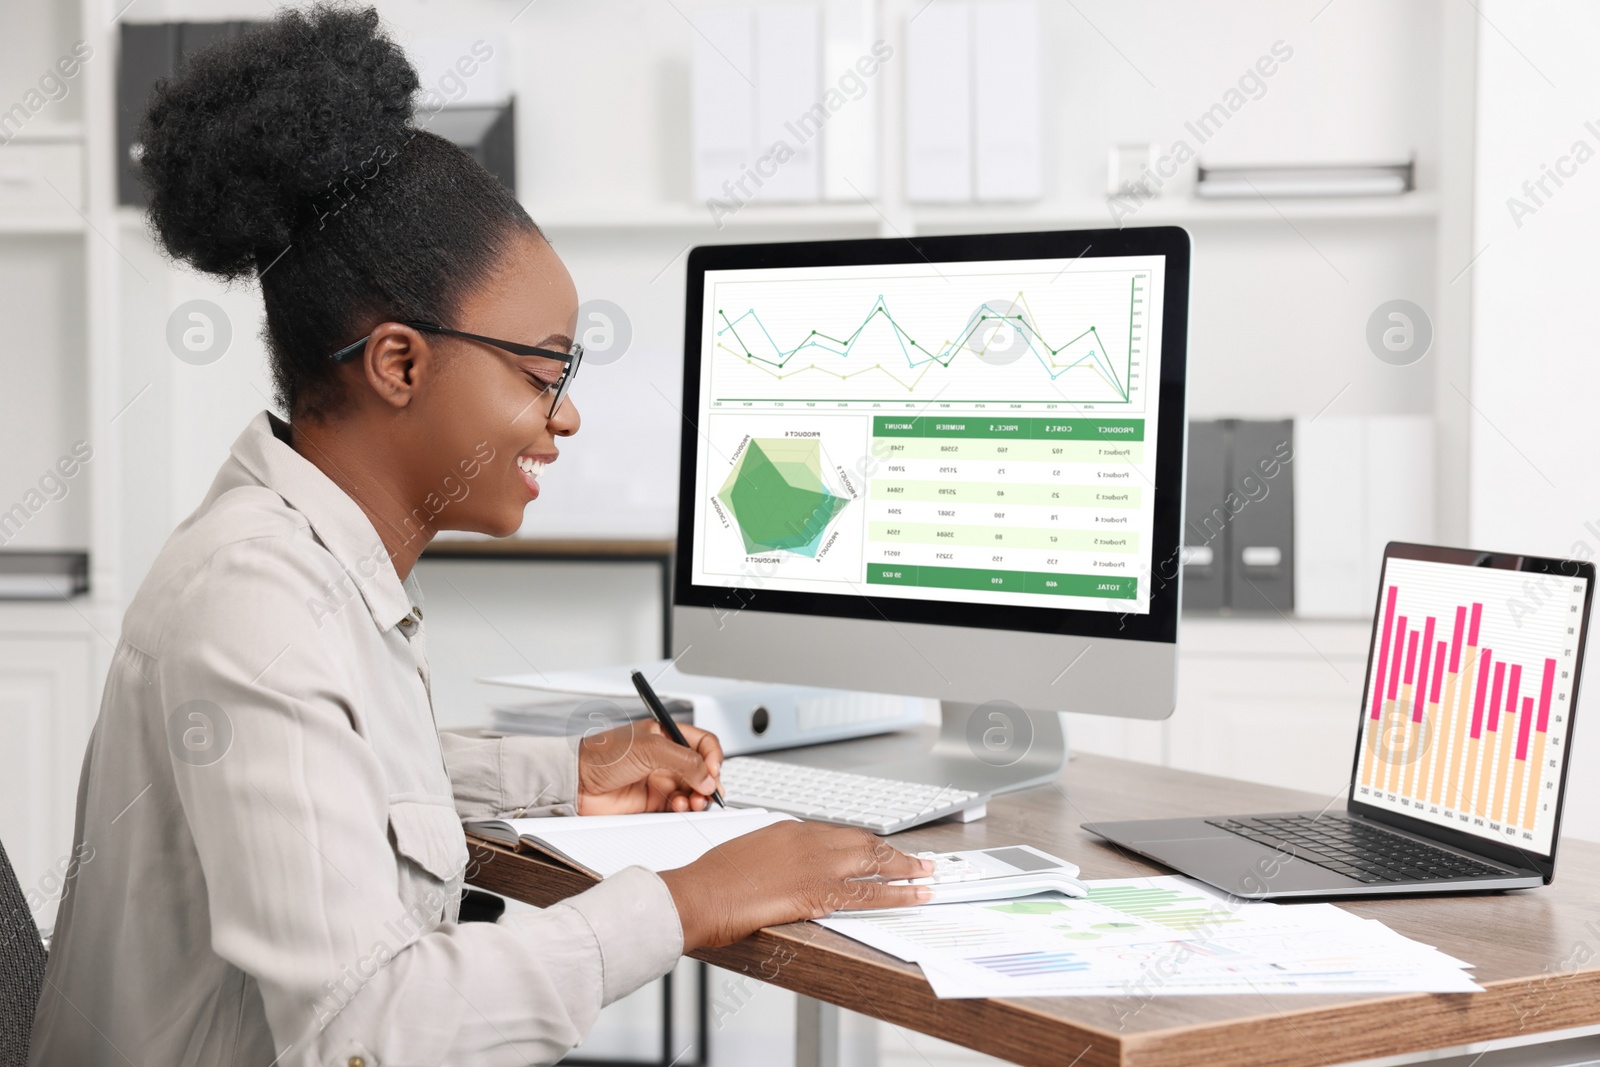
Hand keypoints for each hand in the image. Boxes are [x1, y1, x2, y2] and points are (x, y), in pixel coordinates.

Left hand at [576, 719, 723, 814]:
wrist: (578, 783)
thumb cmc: (603, 755)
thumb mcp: (650, 748)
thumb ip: (684, 760)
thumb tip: (708, 777)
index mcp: (666, 735)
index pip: (703, 743)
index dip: (713, 756)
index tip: (713, 769)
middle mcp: (666, 757)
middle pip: (702, 770)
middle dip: (708, 781)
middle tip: (707, 791)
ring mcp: (660, 780)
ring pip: (693, 790)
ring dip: (698, 797)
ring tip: (693, 802)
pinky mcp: (653, 802)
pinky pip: (679, 806)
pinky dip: (685, 808)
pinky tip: (679, 806)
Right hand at [657, 822, 935, 948]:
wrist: (698, 894)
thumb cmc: (712, 880)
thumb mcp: (745, 854)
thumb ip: (773, 858)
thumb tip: (783, 869)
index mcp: (789, 829)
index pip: (839, 835)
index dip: (864, 845)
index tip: (877, 851)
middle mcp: (808, 840)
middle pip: (863, 843)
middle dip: (893, 852)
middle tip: (917, 859)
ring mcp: (815, 864)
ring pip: (874, 862)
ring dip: (905, 868)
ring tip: (927, 873)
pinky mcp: (818, 891)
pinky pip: (869, 892)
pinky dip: (899, 893)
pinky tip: (916, 894)